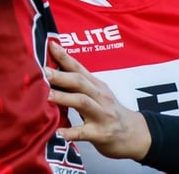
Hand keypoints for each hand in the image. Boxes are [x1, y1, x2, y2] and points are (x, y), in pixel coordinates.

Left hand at [45, 42, 151, 160]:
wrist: (135, 134)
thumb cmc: (110, 111)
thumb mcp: (98, 94)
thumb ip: (78, 84)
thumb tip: (51, 72)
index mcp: (96, 85)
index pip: (78, 67)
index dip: (64, 56)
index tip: (50, 45)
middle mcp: (100, 97)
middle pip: (80, 82)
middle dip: (61, 76)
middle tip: (43, 72)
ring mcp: (101, 115)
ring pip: (82, 102)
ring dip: (63, 98)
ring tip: (46, 96)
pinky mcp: (100, 134)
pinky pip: (84, 132)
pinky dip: (71, 132)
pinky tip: (59, 132)